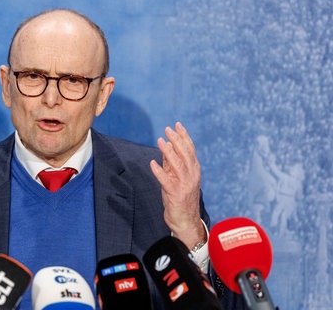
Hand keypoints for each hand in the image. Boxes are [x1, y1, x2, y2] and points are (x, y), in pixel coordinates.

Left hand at [150, 122, 205, 248]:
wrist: (186, 222)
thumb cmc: (180, 199)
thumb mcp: (177, 178)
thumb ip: (172, 164)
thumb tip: (166, 147)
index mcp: (194, 170)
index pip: (190, 150)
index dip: (184, 136)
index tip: (177, 125)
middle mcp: (192, 176)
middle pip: (185, 154)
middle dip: (176, 140)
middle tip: (167, 129)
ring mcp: (185, 185)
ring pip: (177, 165)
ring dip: (168, 152)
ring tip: (160, 141)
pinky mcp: (176, 194)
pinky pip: (167, 181)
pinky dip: (160, 171)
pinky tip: (153, 163)